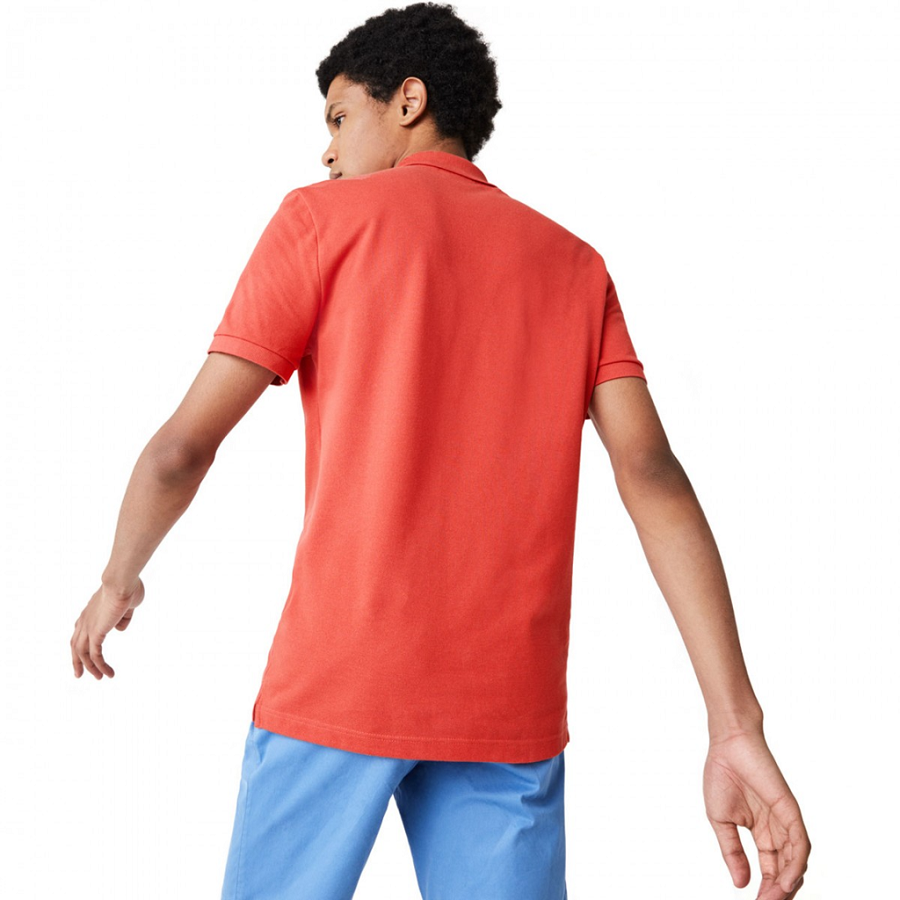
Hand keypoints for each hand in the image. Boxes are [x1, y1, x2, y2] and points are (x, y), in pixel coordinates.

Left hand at [71, 578, 144, 678]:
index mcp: (90, 611)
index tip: (83, 654)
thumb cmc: (128, 588)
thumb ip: (123, 617)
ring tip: (99, 678)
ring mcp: (88, 627)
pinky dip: (100, 666)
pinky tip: (108, 674)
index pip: (79, 631)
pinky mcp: (95, 633)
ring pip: (83, 654)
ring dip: (90, 667)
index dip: (80, 644)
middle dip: (77, 661)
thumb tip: (119, 628)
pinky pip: (95, 655)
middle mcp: (84, 620)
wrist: (122, 582)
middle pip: (75, 645)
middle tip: (79, 674)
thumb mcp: (127, 605)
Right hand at [704, 729, 809, 899]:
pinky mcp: (790, 809)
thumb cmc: (722, 774)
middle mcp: (776, 828)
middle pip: (786, 869)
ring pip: (796, 860)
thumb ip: (732, 852)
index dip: (765, 888)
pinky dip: (796, 863)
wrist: (727, 744)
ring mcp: (785, 820)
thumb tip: (740, 883)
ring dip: (789, 883)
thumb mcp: (721, 821)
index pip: (770, 867)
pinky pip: (800, 842)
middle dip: (778, 892)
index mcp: (761, 830)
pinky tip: (787, 881)